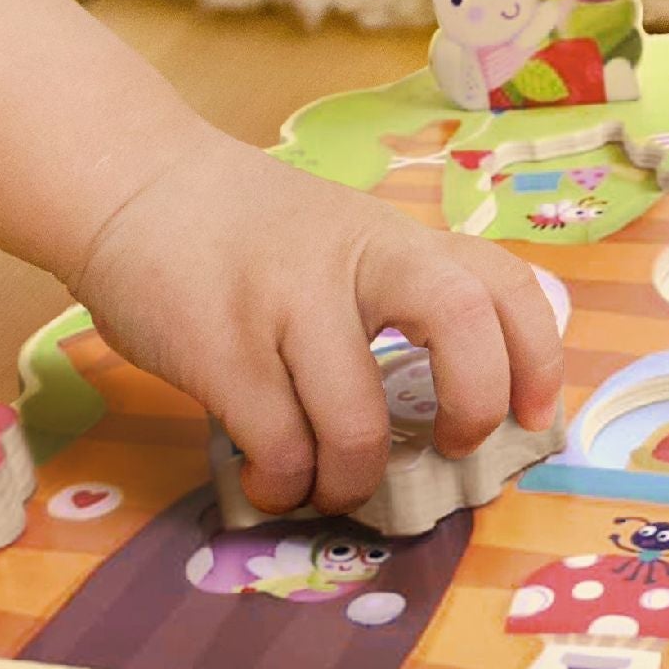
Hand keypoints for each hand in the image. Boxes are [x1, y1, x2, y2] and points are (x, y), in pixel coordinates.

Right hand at [73, 128, 564, 514]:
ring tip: (324, 482)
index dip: (538, 355)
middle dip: (472, 406)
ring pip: (356, 424)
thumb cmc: (244, 232)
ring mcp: (285, 300)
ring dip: (349, 482)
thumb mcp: (338, 239)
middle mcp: (351, 259)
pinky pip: (279, 449)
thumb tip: (453, 413)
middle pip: (459, 319)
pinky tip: (268, 476)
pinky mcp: (221, 347)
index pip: (499, 279)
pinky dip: (283, 486)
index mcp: (391, 238)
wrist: (131, 183)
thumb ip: (393, 297)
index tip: (533, 416)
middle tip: (445, 447)